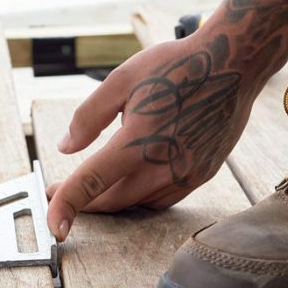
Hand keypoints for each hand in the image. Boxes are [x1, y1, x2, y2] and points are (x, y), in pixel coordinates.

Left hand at [45, 29, 253, 240]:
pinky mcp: (205, 172)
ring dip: (117, 199)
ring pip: (142, 203)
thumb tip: (68, 146)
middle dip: (87, 202)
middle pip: (115, 201)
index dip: (65, 205)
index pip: (91, 183)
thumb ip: (89, 116)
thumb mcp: (123, 78)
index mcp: (139, 139)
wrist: (235, 64)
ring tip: (103, 182)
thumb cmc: (180, 65)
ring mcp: (189, 172)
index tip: (53, 223)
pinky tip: (138, 177)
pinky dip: (145, 195)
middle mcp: (165, 164)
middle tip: (64, 192)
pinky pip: (167, 197)